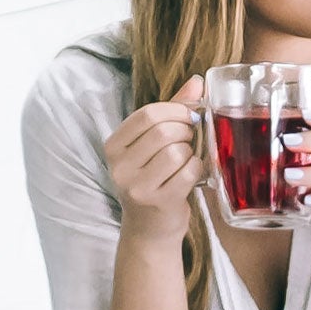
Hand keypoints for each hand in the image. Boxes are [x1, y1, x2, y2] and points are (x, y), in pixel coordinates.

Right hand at [106, 99, 206, 242]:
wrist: (149, 228)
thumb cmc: (153, 178)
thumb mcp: (154, 143)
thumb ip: (173, 110)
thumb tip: (197, 81)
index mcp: (113, 146)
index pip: (147, 114)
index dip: (175, 111)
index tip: (188, 117)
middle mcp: (119, 166)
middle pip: (163, 131)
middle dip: (186, 131)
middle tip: (190, 138)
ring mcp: (136, 187)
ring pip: (177, 152)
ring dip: (191, 151)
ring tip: (187, 158)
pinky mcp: (157, 202)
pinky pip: (187, 172)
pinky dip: (196, 168)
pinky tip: (191, 173)